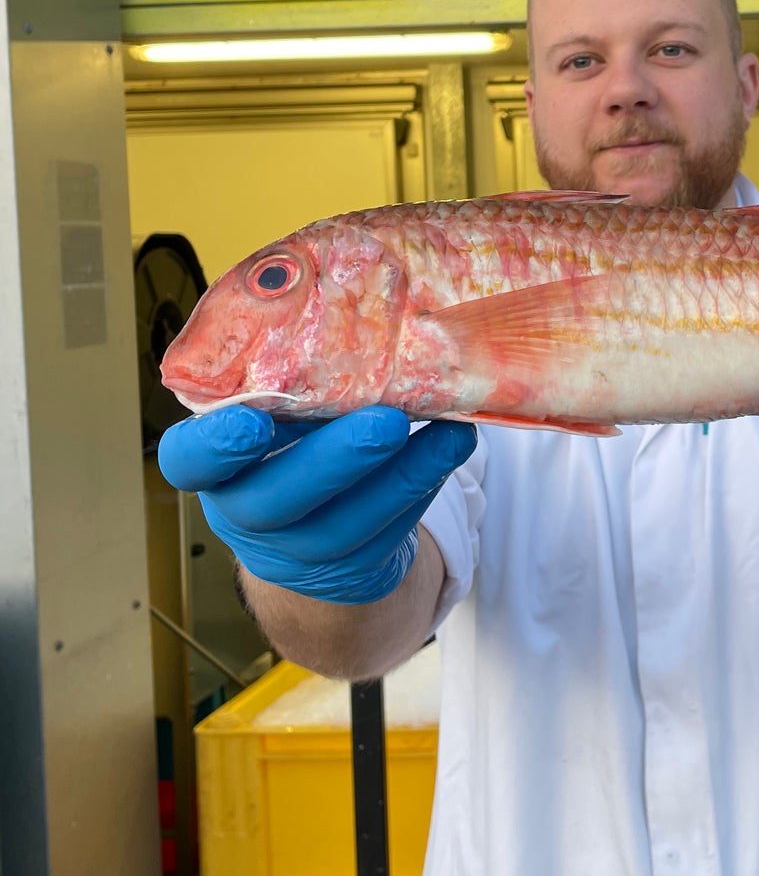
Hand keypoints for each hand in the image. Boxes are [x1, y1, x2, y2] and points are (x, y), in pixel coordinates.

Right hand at [158, 406, 476, 604]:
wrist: (321, 527)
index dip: (212, 447)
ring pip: (340, 526)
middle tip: (385, 421)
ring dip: (398, 476)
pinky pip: (387, 535)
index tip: (250, 421)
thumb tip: (355, 305)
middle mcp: (243, 512)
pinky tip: (453, 444)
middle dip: (331, 461)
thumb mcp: (278, 413)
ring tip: (443, 428)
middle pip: (272, 500)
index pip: (187, 461)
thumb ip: (293, 380)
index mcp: (213, 463)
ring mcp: (294, 551)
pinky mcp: (349, 570)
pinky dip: (424, 485)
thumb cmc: (294, 443)